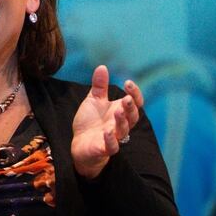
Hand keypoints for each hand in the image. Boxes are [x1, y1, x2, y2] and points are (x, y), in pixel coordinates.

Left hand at [70, 65, 142, 179]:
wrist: (80, 143)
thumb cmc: (90, 121)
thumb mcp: (94, 100)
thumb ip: (100, 86)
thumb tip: (102, 66)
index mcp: (120, 111)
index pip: (135, 102)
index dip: (135, 93)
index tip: (128, 82)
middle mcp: (120, 124)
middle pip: (132, 117)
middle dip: (130, 107)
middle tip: (126, 98)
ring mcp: (114, 137)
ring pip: (123, 130)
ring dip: (122, 121)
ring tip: (118, 111)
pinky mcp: (104, 149)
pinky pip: (112, 146)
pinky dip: (111, 139)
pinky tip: (107, 131)